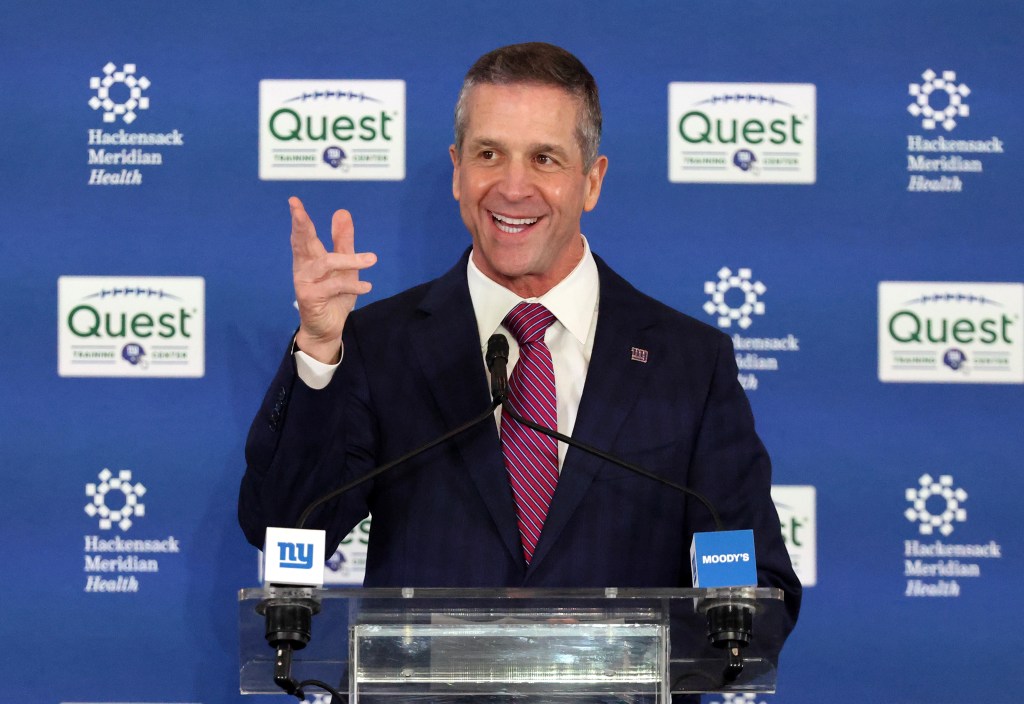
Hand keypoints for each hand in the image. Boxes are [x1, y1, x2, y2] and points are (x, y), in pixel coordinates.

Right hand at [289, 196, 376, 363]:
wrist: (328, 328)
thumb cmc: (334, 296)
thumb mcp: (344, 266)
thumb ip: (343, 241)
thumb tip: (342, 212)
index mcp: (309, 258)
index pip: (303, 234)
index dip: (298, 218)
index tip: (294, 201)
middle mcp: (303, 268)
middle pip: (302, 242)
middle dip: (301, 225)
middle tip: (299, 210)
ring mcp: (305, 283)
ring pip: (326, 263)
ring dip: (350, 259)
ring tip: (372, 259)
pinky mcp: (310, 298)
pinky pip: (334, 286)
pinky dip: (353, 284)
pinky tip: (366, 286)